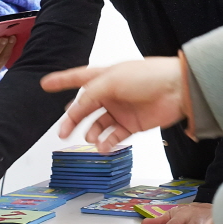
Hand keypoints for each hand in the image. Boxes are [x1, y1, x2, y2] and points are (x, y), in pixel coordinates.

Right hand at [41, 57, 185, 151]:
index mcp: (104, 77)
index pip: (77, 78)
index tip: (45, 84)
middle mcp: (111, 93)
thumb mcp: (112, 80)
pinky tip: (103, 146)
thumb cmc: (148, 76)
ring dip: (91, 133)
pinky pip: (114, 136)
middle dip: (72, 119)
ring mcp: (121, 109)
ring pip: (98, 125)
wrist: (177, 90)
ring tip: (91, 139)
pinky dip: (107, 143)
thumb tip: (76, 108)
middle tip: (62, 131)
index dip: (61, 80)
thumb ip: (91, 94)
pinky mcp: (133, 124)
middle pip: (84, 107)